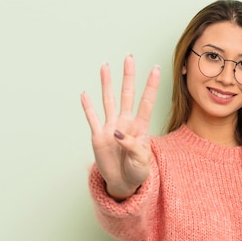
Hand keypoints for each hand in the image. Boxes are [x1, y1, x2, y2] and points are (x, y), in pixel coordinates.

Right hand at [80, 55, 159, 199]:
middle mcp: (125, 123)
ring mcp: (111, 127)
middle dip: (128, 76)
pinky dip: (87, 106)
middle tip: (129, 57)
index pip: (146, 102)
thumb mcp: (141, 162)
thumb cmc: (137, 172)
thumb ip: (132, 146)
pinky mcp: (98, 136)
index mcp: (140, 127)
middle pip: (127, 94)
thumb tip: (117, 133)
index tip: (157, 69)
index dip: (151, 86)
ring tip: (105, 66)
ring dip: (107, 83)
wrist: (124, 183)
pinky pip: (92, 119)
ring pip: (108, 100)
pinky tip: (84, 94)